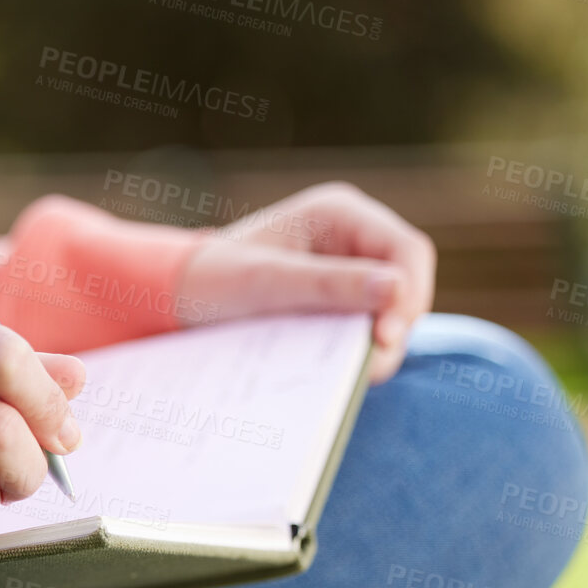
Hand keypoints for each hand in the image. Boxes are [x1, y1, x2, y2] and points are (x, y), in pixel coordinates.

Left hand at [175, 181, 435, 382]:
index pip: (407, 250)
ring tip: (351, 374)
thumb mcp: (267, 284)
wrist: (178, 299)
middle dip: (395, 326)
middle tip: (367, 369)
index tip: (385, 338)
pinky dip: (359, 348)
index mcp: (341, 213)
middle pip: (407, 284)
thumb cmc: (213, 280)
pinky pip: (368, 326)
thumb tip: (395, 290)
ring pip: (392, 311)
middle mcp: (354, 237)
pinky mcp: (340, 301)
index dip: (408, 294)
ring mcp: (349, 269)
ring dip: (378, 343)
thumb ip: (330, 285)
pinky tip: (337, 369)